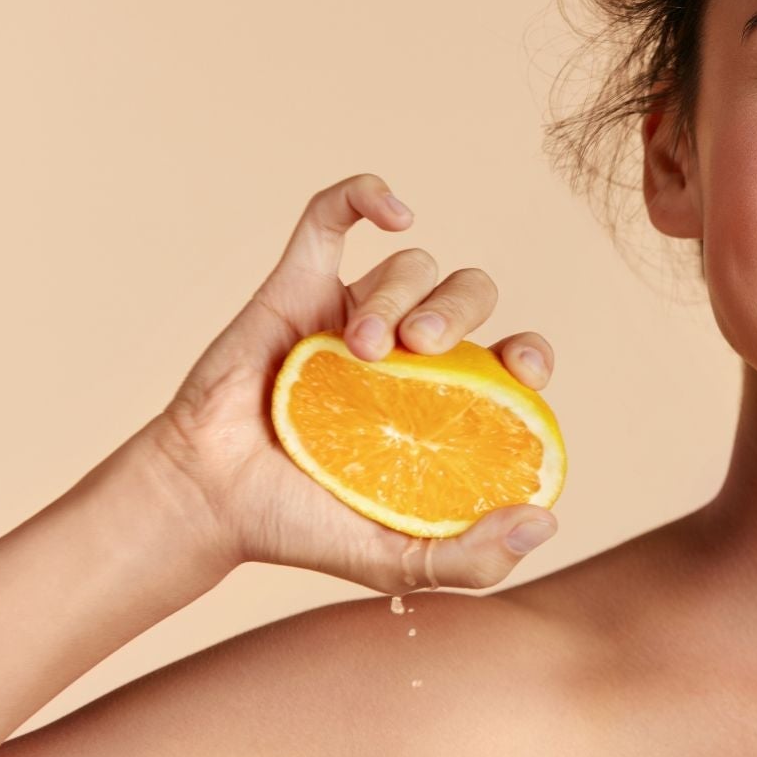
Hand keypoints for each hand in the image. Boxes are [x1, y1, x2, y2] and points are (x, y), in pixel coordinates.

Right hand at [145, 172, 559, 594]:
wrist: (210, 501)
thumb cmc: (304, 526)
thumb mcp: (398, 561)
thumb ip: (474, 559)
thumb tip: (546, 521)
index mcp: (446, 401)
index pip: (514, 356)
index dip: (531, 352)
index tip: (520, 370)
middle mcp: (410, 350)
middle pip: (470, 294)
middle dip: (460, 310)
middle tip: (423, 350)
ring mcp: (354, 313)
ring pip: (411, 264)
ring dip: (401, 293)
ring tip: (360, 348)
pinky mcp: (297, 285)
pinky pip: (332, 215)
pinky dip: (366, 196)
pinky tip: (395, 211)